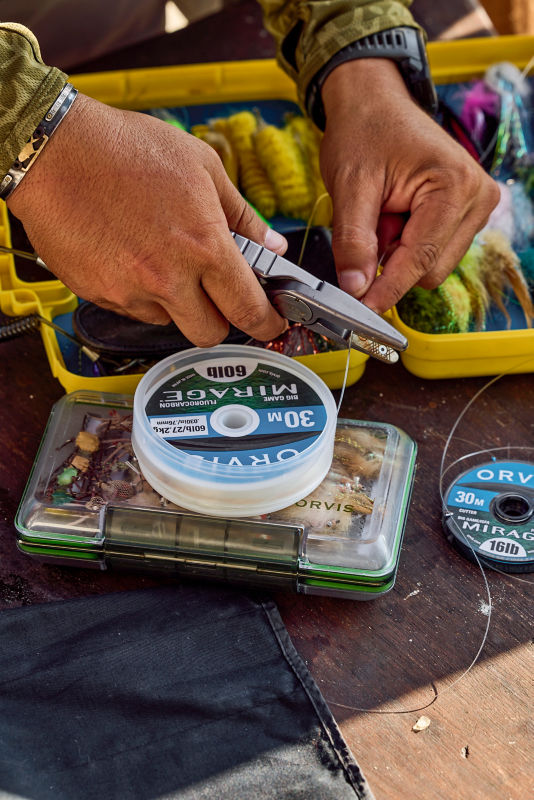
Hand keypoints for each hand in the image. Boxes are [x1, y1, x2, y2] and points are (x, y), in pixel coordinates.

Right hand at [7, 93, 287, 345]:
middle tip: (217, 295)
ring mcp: (130, 291)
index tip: (271, 324)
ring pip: (169, 322)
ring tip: (161, 256)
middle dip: (220, 319)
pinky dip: (140, 293)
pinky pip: (133, 309)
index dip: (267, 324)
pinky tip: (131, 255)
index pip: (248, 309)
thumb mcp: (203, 167)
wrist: (55, 151)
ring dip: (176, 303)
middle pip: (210, 334)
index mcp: (204, 245)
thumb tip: (272, 245)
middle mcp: (168, 277)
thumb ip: (243, 215)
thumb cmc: (127, 148)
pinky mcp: (100, 294)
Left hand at [320, 59, 499, 313]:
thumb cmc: (363, 132)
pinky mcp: (466, 213)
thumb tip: (355, 287)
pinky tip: (395, 215)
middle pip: (430, 270)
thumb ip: (352, 241)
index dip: (387, 289)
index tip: (362, 309)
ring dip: (398, 252)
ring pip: (431, 265)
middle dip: (391, 261)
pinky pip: (433, 251)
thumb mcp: (349, 187)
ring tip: (383, 213)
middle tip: (369, 224)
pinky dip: (405, 244)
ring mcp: (476, 206)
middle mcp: (477, 198)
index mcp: (454, 186)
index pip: (420, 260)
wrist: (374, 102)